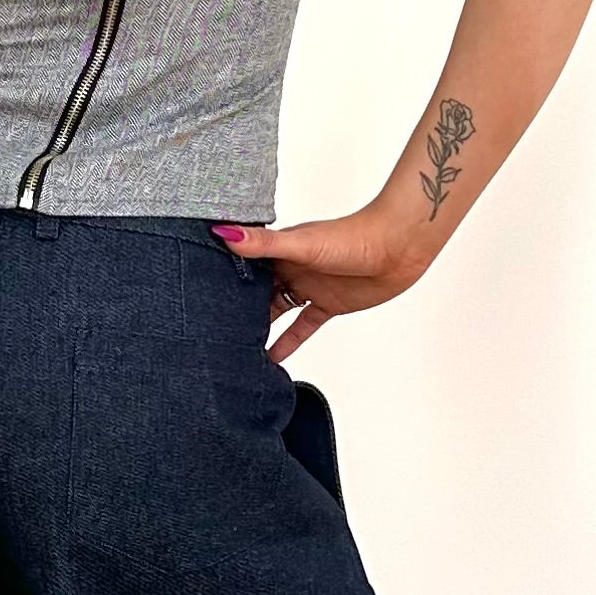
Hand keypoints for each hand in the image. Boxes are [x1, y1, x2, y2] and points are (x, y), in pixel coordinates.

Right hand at [212, 209, 433, 363]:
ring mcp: (308, 287)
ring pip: (276, 312)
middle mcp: (290, 268)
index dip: (223, 280)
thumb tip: (223, 234)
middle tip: (210, 332)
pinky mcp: (327, 305)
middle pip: (257, 293)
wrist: (399, 247)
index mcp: (280, 250)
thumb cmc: (355, 237)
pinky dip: (288, 342)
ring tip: (235, 349)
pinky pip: (302, 326)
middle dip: (236, 310)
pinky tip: (272, 360)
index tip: (197, 296)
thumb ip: (263, 243)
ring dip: (260, 329)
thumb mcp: (302, 244)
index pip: (244, 267)